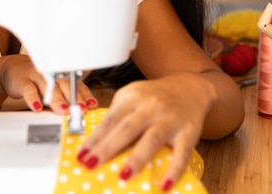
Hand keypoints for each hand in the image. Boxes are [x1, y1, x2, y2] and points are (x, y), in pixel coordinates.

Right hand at [0, 54, 97, 113]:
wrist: (12, 69)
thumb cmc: (37, 80)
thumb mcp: (53, 87)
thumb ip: (66, 97)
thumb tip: (82, 112)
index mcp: (61, 75)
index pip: (76, 85)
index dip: (84, 95)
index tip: (91, 106)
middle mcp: (51, 73)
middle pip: (65, 85)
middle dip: (74, 98)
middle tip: (80, 109)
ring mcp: (37, 75)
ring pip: (48, 86)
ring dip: (56, 99)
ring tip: (63, 110)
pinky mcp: (22, 80)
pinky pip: (28, 89)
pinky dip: (33, 98)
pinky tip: (37, 107)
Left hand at [77, 72, 215, 190]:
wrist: (190, 87)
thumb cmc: (156, 96)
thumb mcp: (134, 95)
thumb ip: (117, 114)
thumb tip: (96, 142)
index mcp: (133, 96)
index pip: (110, 120)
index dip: (95, 139)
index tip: (81, 155)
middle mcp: (150, 106)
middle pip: (126, 128)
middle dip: (107, 148)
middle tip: (91, 164)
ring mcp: (170, 119)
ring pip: (151, 139)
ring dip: (137, 158)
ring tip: (123, 175)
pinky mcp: (188, 132)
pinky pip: (181, 153)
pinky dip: (173, 170)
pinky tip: (164, 185)